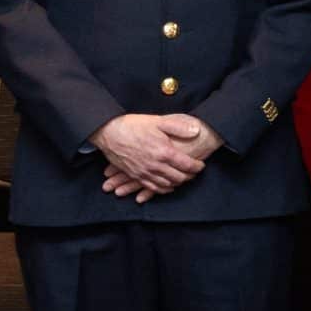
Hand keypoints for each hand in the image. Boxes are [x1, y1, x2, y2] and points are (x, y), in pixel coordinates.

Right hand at [92, 112, 208, 201]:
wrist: (109, 132)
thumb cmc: (133, 125)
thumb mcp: (158, 121)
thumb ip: (179, 127)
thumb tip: (196, 130)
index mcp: (164, 152)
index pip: (187, 165)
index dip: (197, 167)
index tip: (201, 165)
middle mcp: (155, 165)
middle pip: (179, 178)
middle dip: (189, 176)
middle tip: (194, 172)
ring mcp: (144, 172)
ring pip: (167, 185)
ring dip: (177, 183)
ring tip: (183, 178)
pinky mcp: (135, 175)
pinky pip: (152, 187)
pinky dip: (162, 189)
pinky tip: (167, 186)